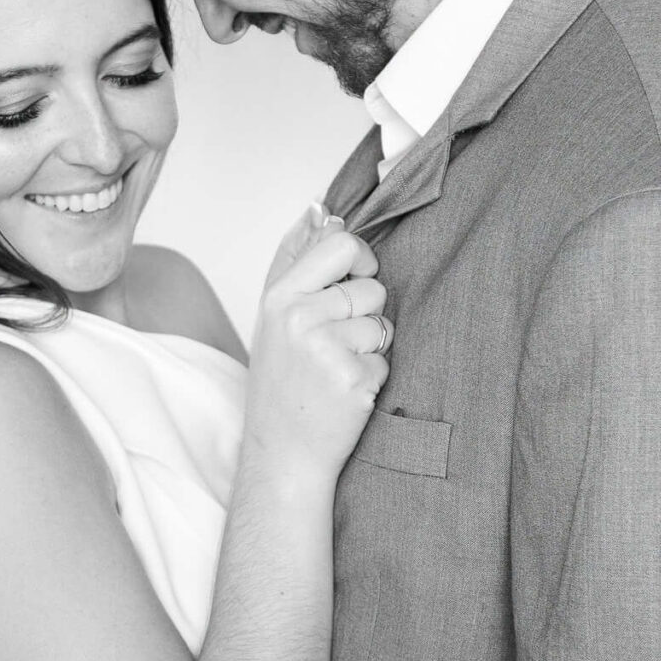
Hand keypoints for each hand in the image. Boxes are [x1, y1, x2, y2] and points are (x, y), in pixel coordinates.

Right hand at [245, 205, 388, 473]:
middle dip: (366, 312)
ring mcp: (326, 349)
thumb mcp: (275, 316)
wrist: (282, 453)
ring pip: (382, 324)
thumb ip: (298, 259)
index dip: (360, 259)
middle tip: (337, 341)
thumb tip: (321, 208)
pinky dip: (374, 375)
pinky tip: (345, 391)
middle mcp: (299, 317)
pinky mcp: (353, 378)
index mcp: (279, 296)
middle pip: (370, 286)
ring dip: (370, 346)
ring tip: (337, 368)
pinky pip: (386, 358)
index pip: (340, 243)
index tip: (355, 280)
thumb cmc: (281, 383)